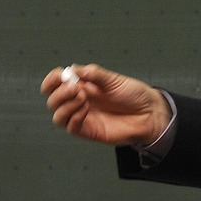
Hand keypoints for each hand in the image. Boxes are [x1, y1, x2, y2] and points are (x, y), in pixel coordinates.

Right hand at [40, 63, 171, 146]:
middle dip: (59, 93)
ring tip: (83, 98)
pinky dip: (74, 117)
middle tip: (76, 88)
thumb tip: (74, 69)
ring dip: (65, 105)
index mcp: (82, 85)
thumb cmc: (133, 94)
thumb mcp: (113, 80)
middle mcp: (79, 101)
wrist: (149, 113)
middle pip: (53, 100)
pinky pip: (71, 127)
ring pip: (58, 116)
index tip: (58, 76)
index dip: (52, 80)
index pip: (56, 83)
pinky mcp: (88, 131)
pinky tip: (86, 109)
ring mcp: (82, 117)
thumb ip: (94, 74)